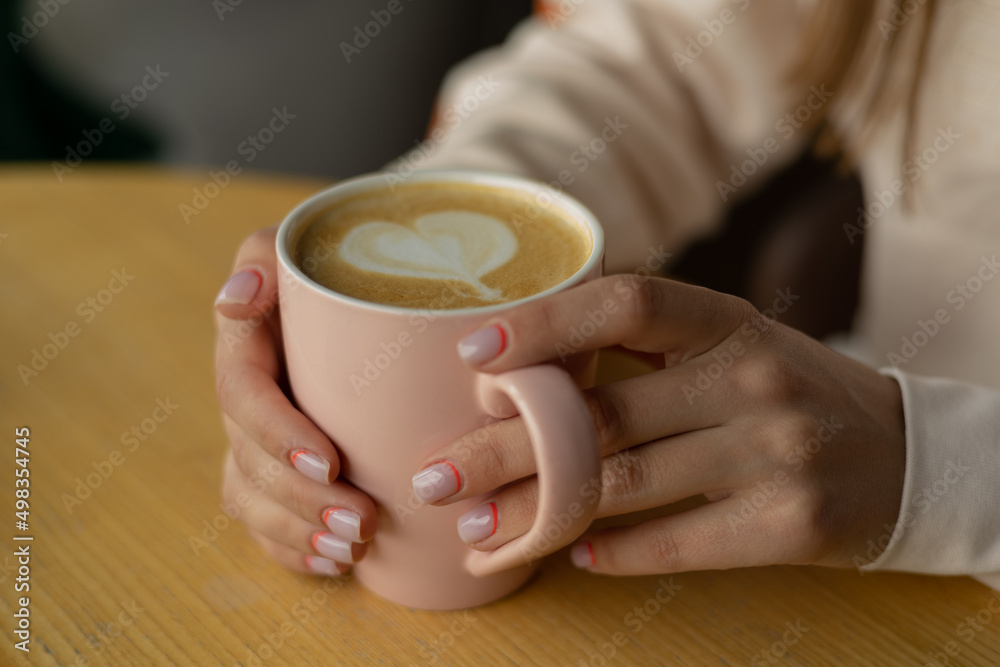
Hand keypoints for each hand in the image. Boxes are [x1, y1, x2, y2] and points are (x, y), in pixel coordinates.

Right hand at [214, 227, 376, 575]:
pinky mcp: (271, 469)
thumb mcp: (307, 247)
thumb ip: (267, 258)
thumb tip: (236, 300)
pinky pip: (261, 521)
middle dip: (301, 500)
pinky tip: (332, 563)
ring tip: (356, 549)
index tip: (331, 462)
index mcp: (247, 343)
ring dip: (298, 531)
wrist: (368, 292)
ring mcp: (253, 438)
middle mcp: (244, 396)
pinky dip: (291, 548)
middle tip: (364, 521)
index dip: (277, 433)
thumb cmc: (342, 267)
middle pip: (249, 461)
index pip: (242, 393)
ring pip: (251, 498)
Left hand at [411, 275, 904, 574]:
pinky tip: (567, 553)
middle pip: (602, 414)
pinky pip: (677, 542)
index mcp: (728, 321)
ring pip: (625, 486)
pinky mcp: (787, 525)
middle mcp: (751, 378)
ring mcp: (773, 452)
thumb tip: (526, 362)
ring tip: (477, 533)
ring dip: (537, 514)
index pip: (626, 303)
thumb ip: (648, 344)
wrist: (902, 456)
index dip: (545, 325)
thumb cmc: (789, 389)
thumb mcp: (733, 342)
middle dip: (503, 450)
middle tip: (434, 478)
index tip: (471, 356)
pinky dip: (613, 551)